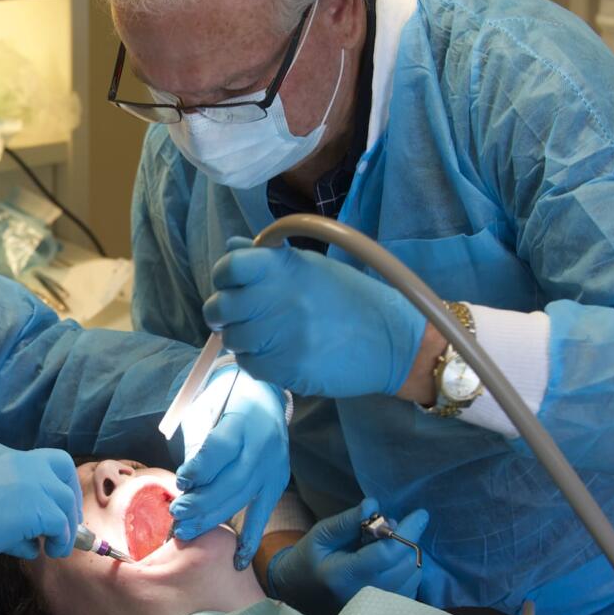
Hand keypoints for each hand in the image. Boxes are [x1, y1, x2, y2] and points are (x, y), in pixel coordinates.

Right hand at [0, 443, 81, 575]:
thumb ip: (4, 509)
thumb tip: (31, 538)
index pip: (37, 463)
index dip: (49, 486)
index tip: (51, 510)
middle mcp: (18, 460)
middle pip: (61, 466)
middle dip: (68, 496)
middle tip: (65, 525)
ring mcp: (29, 480)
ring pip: (64, 498)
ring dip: (64, 526)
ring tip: (54, 548)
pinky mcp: (36, 506)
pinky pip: (61, 523)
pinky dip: (60, 540)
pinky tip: (47, 552)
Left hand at [169, 367, 288, 570]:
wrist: (266, 394)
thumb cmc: (227, 400)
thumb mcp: (210, 407)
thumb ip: (200, 442)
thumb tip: (188, 484)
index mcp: (244, 421)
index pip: (222, 449)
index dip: (200, 469)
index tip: (181, 483)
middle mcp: (263, 445)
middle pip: (232, 480)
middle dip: (202, 502)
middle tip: (177, 515)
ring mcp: (273, 466)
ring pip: (243, 498)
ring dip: (213, 518)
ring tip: (186, 530)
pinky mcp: (277, 481)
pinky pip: (262, 512)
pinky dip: (250, 537)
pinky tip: (238, 560)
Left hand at [203, 238, 425, 396]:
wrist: (393, 340)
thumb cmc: (351, 299)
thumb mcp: (312, 268)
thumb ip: (268, 260)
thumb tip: (231, 247)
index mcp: (284, 267)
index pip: (230, 265)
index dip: (224, 276)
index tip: (232, 284)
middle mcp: (277, 297)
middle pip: (220, 307)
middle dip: (223, 314)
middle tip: (239, 317)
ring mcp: (280, 334)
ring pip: (232, 339)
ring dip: (242, 339)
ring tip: (266, 336)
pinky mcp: (286, 366)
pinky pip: (249, 365)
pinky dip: (256, 362)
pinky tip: (278, 354)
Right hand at [266, 498, 428, 614]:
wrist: (299, 595)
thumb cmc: (308, 561)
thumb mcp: (320, 535)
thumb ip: (347, 521)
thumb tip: (374, 505)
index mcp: (344, 575)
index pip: (387, 554)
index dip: (407, 532)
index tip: (420, 514)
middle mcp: (365, 595)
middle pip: (405, 564)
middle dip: (405, 538)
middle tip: (386, 526)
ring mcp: (377, 607)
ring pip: (413, 575)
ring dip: (407, 553)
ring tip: (383, 545)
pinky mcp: (385, 612)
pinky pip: (412, 586)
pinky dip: (407, 567)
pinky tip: (389, 561)